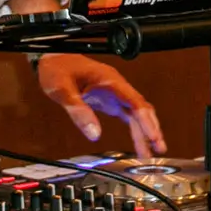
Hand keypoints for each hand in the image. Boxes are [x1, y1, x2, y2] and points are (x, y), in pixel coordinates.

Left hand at [38, 54, 167, 158]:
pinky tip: (139, 142)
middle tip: (158, 148)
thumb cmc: (57, 68)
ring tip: (150, 152)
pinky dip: (135, 128)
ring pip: (136, 113)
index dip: (146, 120)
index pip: (135, 101)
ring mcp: (114, 92)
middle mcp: (116, 86)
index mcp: (109, 80)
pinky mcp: (109, 99)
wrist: (51, 58)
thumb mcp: (62, 89)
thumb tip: (94, 134)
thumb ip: (78, 110)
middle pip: (140, 108)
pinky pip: (127, 114)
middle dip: (151, 128)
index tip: (154, 137)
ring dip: (144, 131)